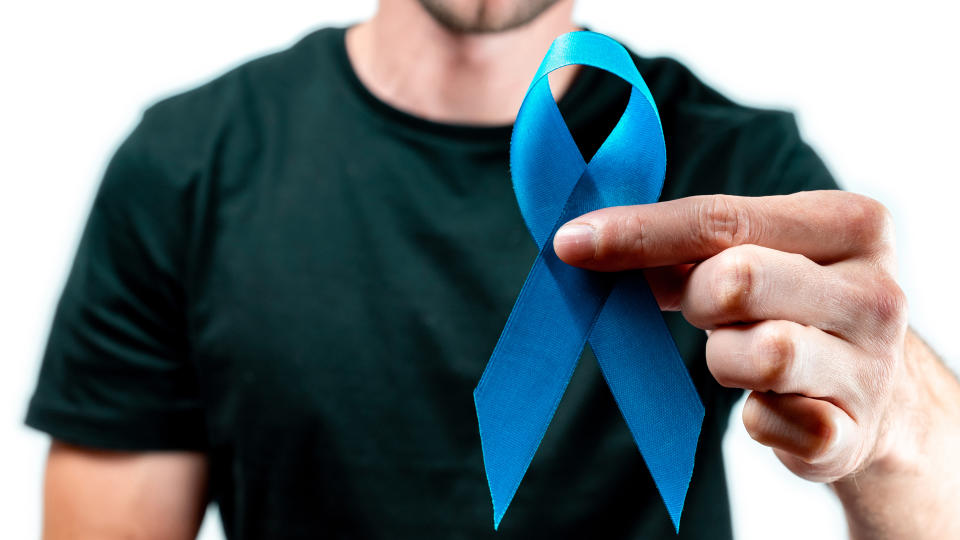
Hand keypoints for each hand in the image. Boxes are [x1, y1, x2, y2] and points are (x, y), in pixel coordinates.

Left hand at [553, 191, 909, 481]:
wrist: (877, 398)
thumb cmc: (795, 308)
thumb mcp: (758, 256)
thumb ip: (684, 246)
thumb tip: (585, 244)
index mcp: (851, 224)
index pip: (722, 219)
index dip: (639, 232)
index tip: (572, 242)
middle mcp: (875, 291)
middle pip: (736, 279)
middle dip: (699, 298)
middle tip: (710, 310)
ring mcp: (871, 367)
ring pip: (758, 351)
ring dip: (725, 358)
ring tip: (747, 355)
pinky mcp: (850, 434)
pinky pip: (764, 421)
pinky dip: (752, 415)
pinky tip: (771, 405)